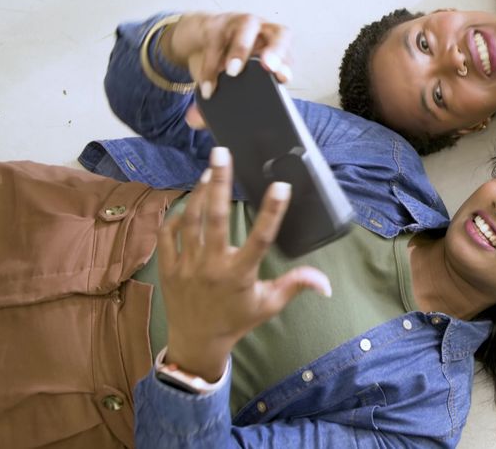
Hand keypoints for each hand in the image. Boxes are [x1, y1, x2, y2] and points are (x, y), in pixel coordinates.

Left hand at [157, 146, 331, 380]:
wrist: (197, 341)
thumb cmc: (238, 319)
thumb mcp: (270, 305)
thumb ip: (295, 286)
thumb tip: (326, 283)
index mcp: (240, 275)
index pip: (260, 239)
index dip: (271, 213)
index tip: (281, 186)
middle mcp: (212, 267)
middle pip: (215, 219)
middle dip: (220, 184)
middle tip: (222, 153)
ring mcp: (186, 266)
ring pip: (191, 220)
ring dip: (200, 192)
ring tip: (211, 170)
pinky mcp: (168, 266)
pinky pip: (169, 234)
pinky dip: (178, 215)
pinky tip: (191, 199)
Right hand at [159, 12, 293, 129]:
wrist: (197, 35)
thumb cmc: (224, 59)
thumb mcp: (228, 80)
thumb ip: (219, 102)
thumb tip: (196, 121)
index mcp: (274, 49)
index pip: (288, 55)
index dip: (287, 65)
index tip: (283, 78)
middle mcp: (263, 32)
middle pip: (280, 35)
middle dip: (276, 51)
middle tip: (269, 67)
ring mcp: (240, 24)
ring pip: (247, 28)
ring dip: (241, 50)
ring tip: (232, 72)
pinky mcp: (216, 23)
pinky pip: (215, 41)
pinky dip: (210, 63)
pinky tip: (207, 82)